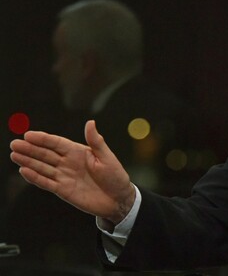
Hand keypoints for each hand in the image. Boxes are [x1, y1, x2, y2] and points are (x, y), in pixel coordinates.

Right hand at [10, 120, 134, 224]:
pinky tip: (24, 171)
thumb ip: (96, 141)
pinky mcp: (63, 190)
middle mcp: (68, 163)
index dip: (43, 139)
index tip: (28, 134)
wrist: (118, 200)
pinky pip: (46, 182)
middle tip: (14, 144)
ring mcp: (64, 176)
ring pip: (42, 167)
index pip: (57, 143)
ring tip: (14, 155)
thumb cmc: (115, 176)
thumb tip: (90, 122)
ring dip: (28, 161)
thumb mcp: (107, 157)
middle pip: (45, 154)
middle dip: (30, 149)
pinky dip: (35, 178)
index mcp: (79, 152)